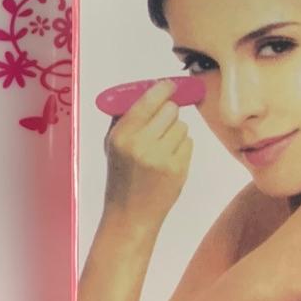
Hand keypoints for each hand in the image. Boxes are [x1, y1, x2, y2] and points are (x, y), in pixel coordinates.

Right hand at [102, 79, 192, 233]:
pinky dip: (182, 148)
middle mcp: (140, 144)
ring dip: (175, 133)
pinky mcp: (178, 169)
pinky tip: (168, 161)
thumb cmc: (121, 175)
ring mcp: (161, 158)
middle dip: (169, 114)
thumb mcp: (112, 144)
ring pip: (182, 126)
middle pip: (171, 109)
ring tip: (161, 149)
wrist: (130, 214)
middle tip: (161, 126)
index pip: (149, 100)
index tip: (170, 85)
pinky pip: (189, 142)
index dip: (163, 89)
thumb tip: (147, 88)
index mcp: (121, 135)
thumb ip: (125, 116)